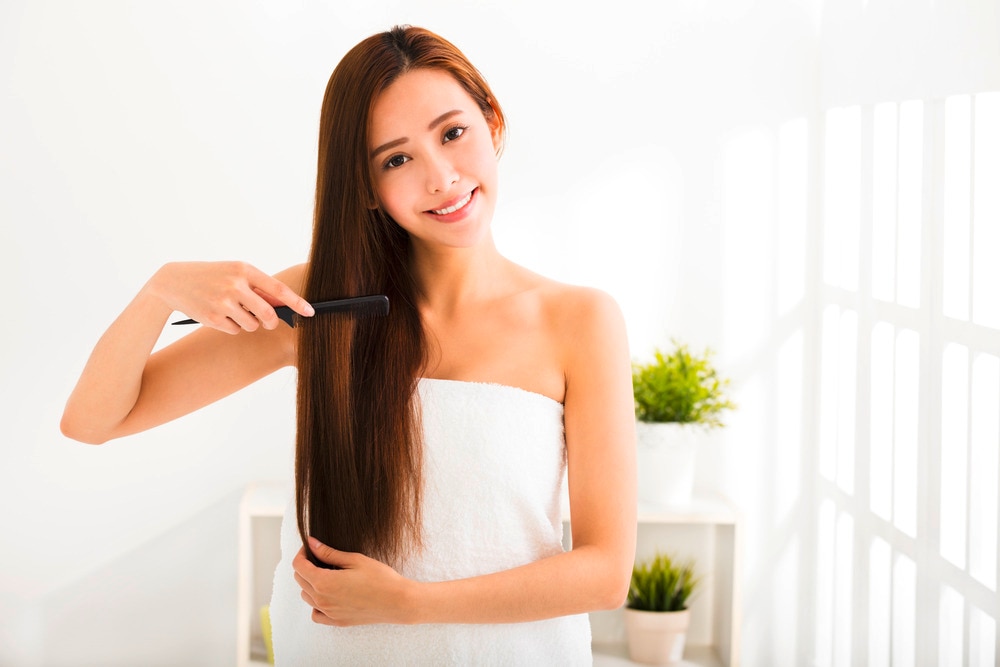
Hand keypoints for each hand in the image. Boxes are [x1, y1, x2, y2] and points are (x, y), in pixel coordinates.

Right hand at [146, 261, 312, 333]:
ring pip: (252, 325)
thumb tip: (284, 305)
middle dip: (271, 322)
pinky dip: (232, 326)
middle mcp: (235, 285)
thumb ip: (258, 287)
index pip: (278, 289)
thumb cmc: (211, 276)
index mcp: (244, 269)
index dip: (297, 302)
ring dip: (249, 323)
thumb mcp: (234, 273)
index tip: (311, 312)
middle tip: (268, 321)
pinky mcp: (212, 318)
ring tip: (233, 310)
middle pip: (268, 314)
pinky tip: (218, 314)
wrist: (173, 282)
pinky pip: (236, 330)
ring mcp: (223, 302)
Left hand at [292, 537, 417, 626]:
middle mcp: (322, 600)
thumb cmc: (380, 578)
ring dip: (310, 583)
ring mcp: (328, 613)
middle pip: (300, 580)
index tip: (311, 547)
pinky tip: (328, 594)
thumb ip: (329, 553)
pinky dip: (316, 603)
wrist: (397, 601)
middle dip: (306, 565)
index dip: (302, 553)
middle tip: (320, 556)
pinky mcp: (337, 621)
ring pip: (306, 596)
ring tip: (327, 573)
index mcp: (324, 583)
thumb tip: (311, 543)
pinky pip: (316, 614)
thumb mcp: (354, 560)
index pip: (299, 566)